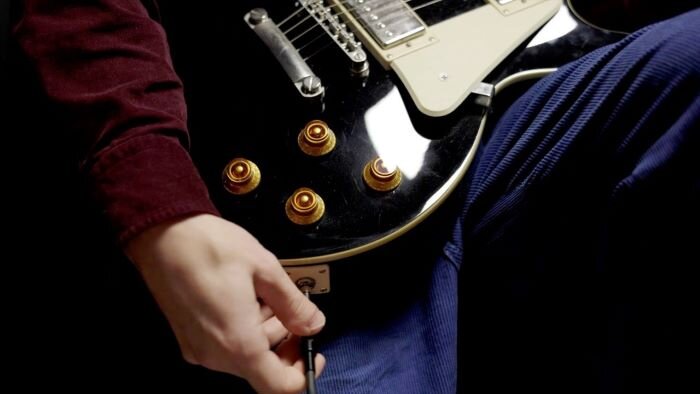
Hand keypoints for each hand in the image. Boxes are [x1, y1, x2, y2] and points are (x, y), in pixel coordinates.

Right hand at [125, 214, 325, 392]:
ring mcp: (198, 347)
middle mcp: (214, 354)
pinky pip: (225, 344)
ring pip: (245, 355)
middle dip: (284, 340)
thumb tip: (314, 324)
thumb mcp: (265, 269)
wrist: (162, 233)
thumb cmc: (209, 246)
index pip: (279, 385)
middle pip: (263, 369)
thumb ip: (294, 305)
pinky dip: (243, 327)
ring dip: (263, 330)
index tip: (313, 348)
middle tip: (290, 307)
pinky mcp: (188, 337)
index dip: (303, 371)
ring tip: (263, 294)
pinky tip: (244, 296)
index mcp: (237, 343)